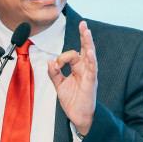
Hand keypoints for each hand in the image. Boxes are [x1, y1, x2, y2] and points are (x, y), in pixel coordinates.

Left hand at [47, 21, 97, 135]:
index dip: (62, 57)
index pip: (72, 55)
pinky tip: (90, 51)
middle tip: (84, 24)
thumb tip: (50, 61)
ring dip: (88, 43)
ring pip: (90, 55)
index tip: (55, 66)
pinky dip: (92, 59)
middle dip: (84, 36)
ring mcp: (89, 75)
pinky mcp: (91, 82)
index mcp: (78, 69)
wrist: (78, 117)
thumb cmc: (72, 102)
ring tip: (87, 31)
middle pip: (85, 49)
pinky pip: (93, 69)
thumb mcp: (59, 86)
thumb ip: (54, 73)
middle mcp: (85, 69)